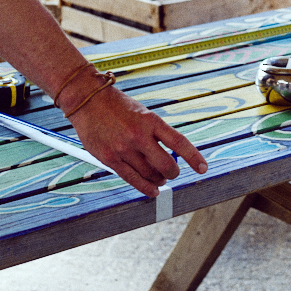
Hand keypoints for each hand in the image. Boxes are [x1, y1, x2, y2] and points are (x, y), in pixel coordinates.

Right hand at [66, 84, 207, 196]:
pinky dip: (146, 188)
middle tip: (172, 173)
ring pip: (150, 175)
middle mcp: (138, 135)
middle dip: (173, 173)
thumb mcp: (142, 113)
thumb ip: (154, 133)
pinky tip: (153, 191)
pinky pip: (132, 179)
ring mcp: (123, 148)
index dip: (193, 157)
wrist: (87, 99)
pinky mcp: (109, 159)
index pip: (178, 142)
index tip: (202, 168)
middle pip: (165, 164)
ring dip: (159, 181)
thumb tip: (169, 157)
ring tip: (160, 180)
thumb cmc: (117, 106)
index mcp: (150, 120)